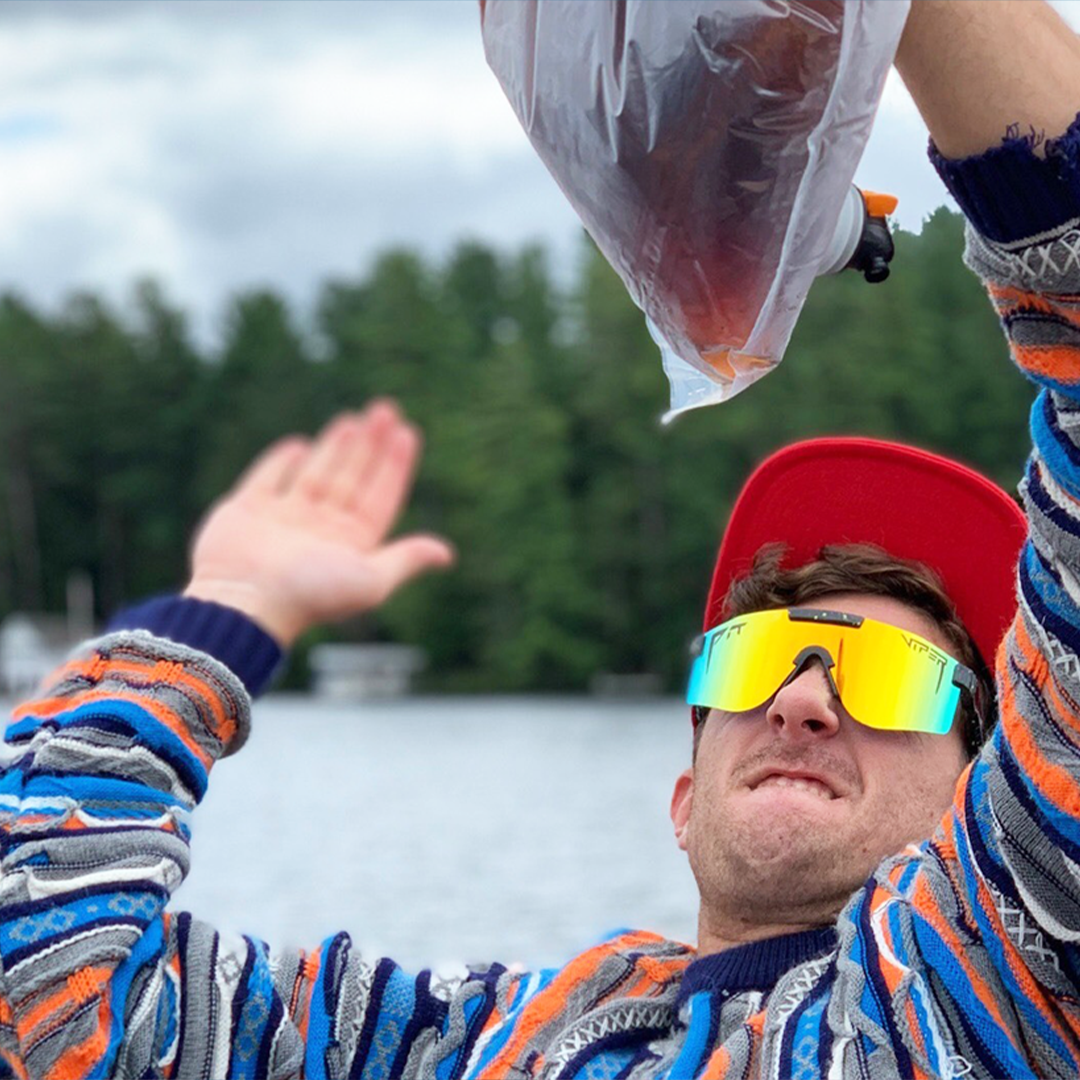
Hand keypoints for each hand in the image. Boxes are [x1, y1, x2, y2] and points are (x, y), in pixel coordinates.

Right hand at [184, 401, 454, 645]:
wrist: (245, 603)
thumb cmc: (311, 594)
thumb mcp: (370, 580)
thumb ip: (405, 559)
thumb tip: (448, 555)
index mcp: (350, 545)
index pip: (380, 497)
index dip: (395, 466)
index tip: (408, 432)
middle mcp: (319, 530)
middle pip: (352, 479)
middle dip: (370, 445)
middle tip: (385, 409)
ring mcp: (283, 520)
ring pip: (316, 475)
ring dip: (334, 448)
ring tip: (352, 420)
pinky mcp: (245, 512)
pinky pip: (267, 479)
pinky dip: (280, 462)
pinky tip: (297, 445)